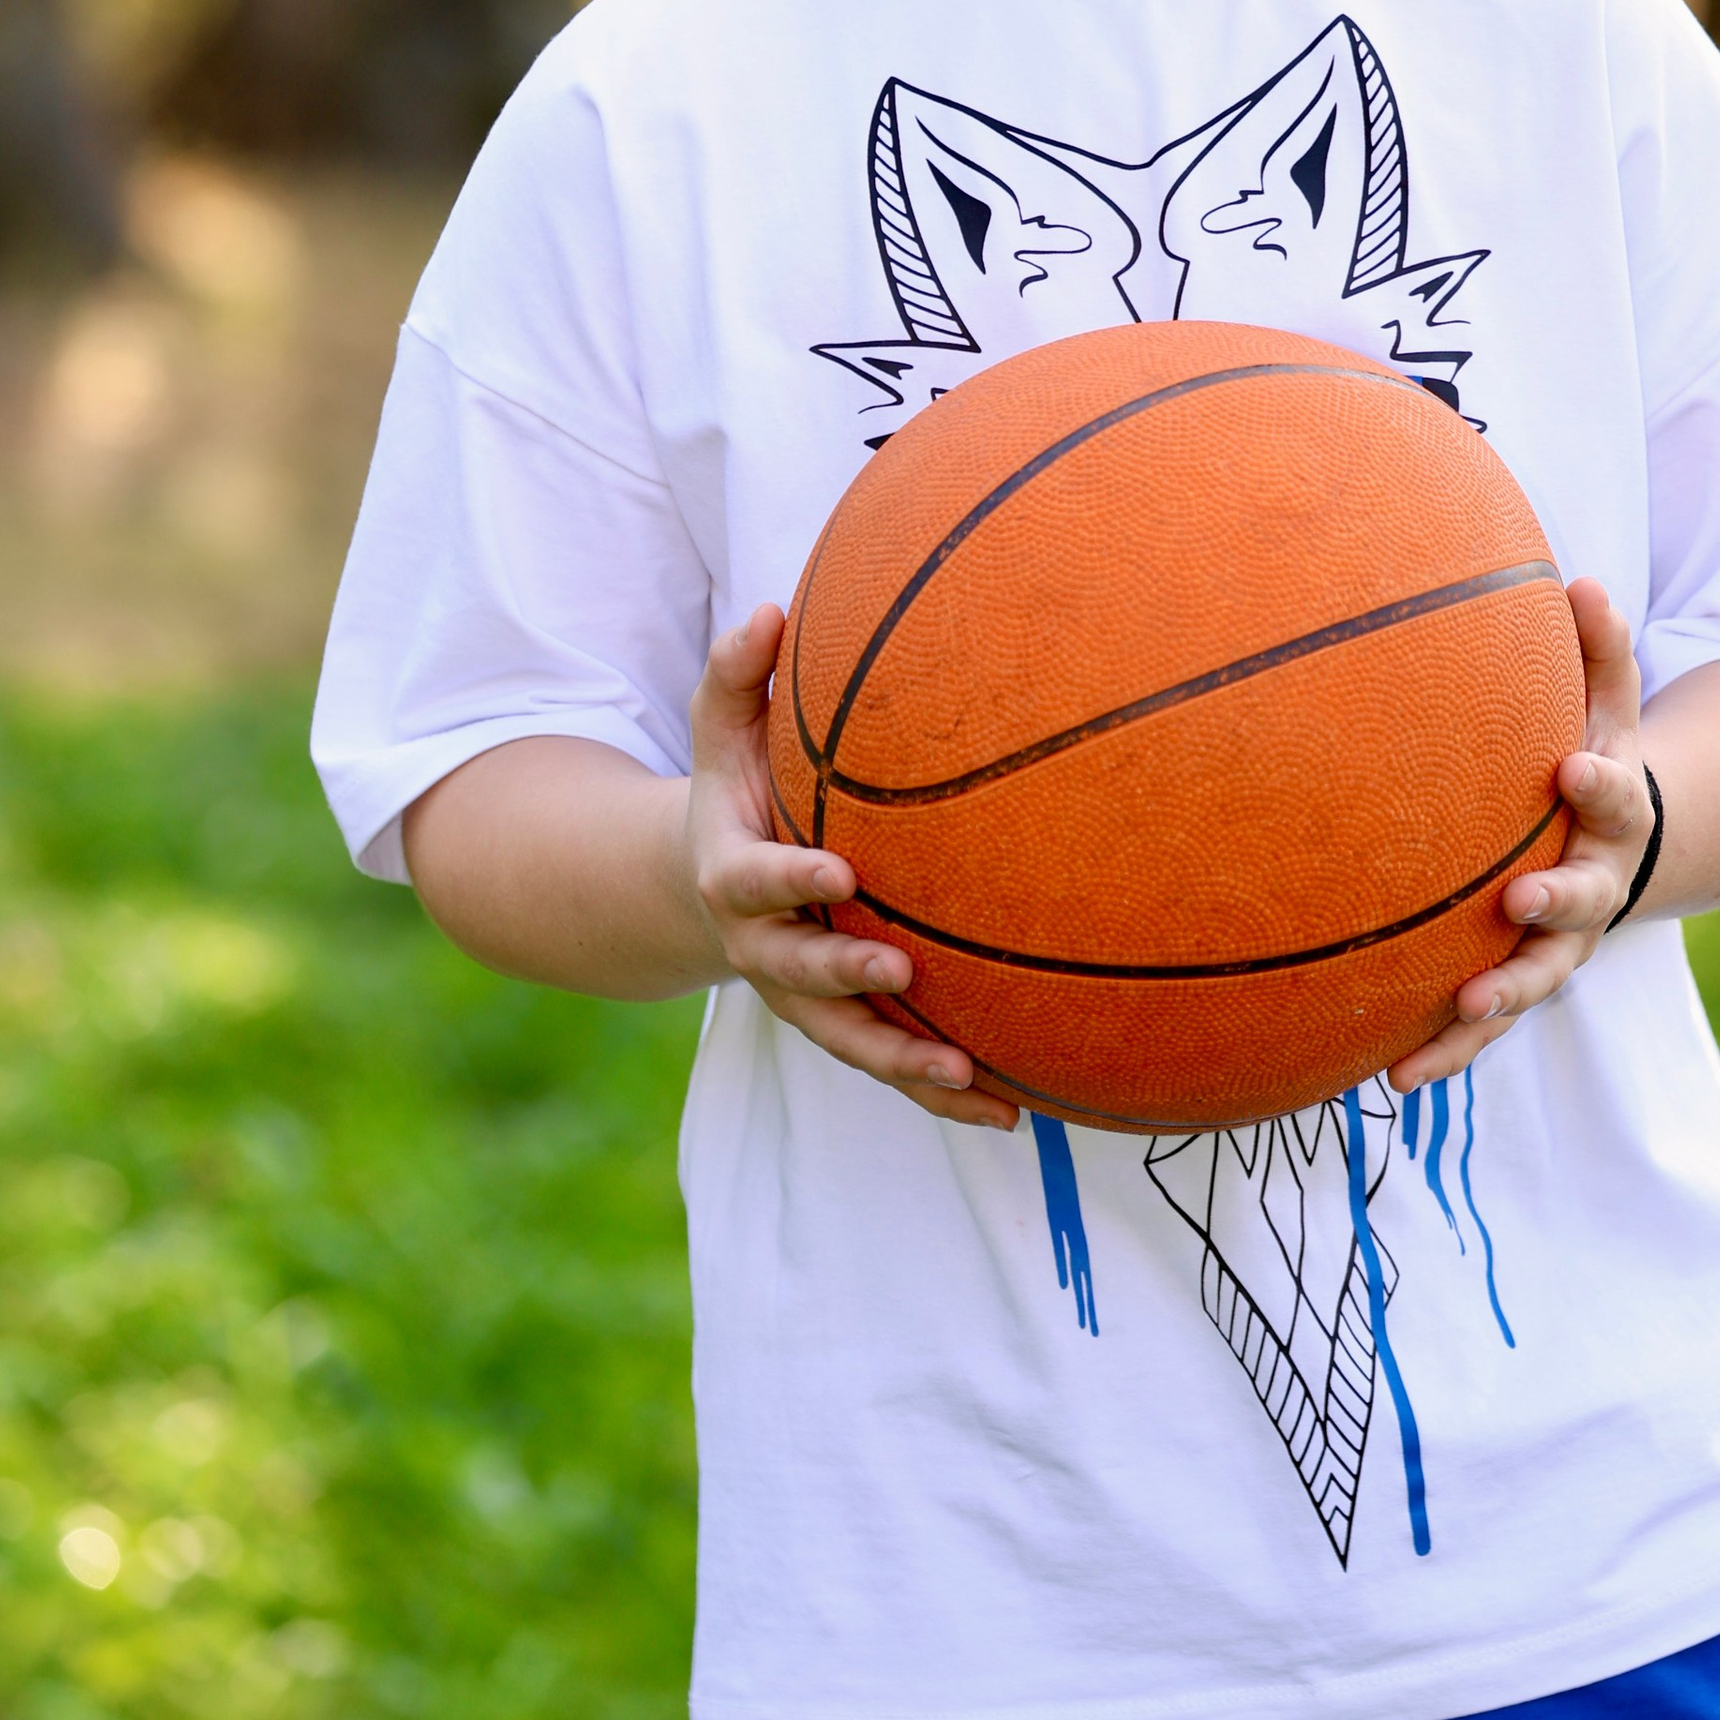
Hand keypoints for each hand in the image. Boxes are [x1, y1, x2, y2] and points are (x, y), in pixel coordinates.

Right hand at [685, 607, 1020, 1127]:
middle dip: (848, 979)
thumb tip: (769, 609)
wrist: (707, 885)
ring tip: (967, 1076)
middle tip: (902, 976)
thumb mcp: (720, 730)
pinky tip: (1012, 1110)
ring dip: (907, 1065)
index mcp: (734, 877)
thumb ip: (735, 674)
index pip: (758, 880)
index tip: (839, 873)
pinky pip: (895, 1068)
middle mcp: (765, 950)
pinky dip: (947, 1097)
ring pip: (852, 1043)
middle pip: (802, 976)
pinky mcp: (846, 1027)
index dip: (793, 880)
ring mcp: (805, 998)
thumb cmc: (735, 790)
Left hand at [1387, 577, 1653, 1091]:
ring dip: (1499, 998)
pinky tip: (1389, 1079)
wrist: (1610, 849)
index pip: (1615, 795)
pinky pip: (1478, 1027)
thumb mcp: (1605, 703)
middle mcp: (1592, 889)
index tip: (1571, 768)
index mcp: (1610, 815)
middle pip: (1581, 905)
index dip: (1599, 785)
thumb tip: (1581, 580)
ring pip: (1533, 980)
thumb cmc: (1587, 757)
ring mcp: (1555, 946)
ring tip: (1462, 1009)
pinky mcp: (1512, 984)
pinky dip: (1443, 1052)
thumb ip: (1599, 650)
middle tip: (1520, 899)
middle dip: (1554, 904)